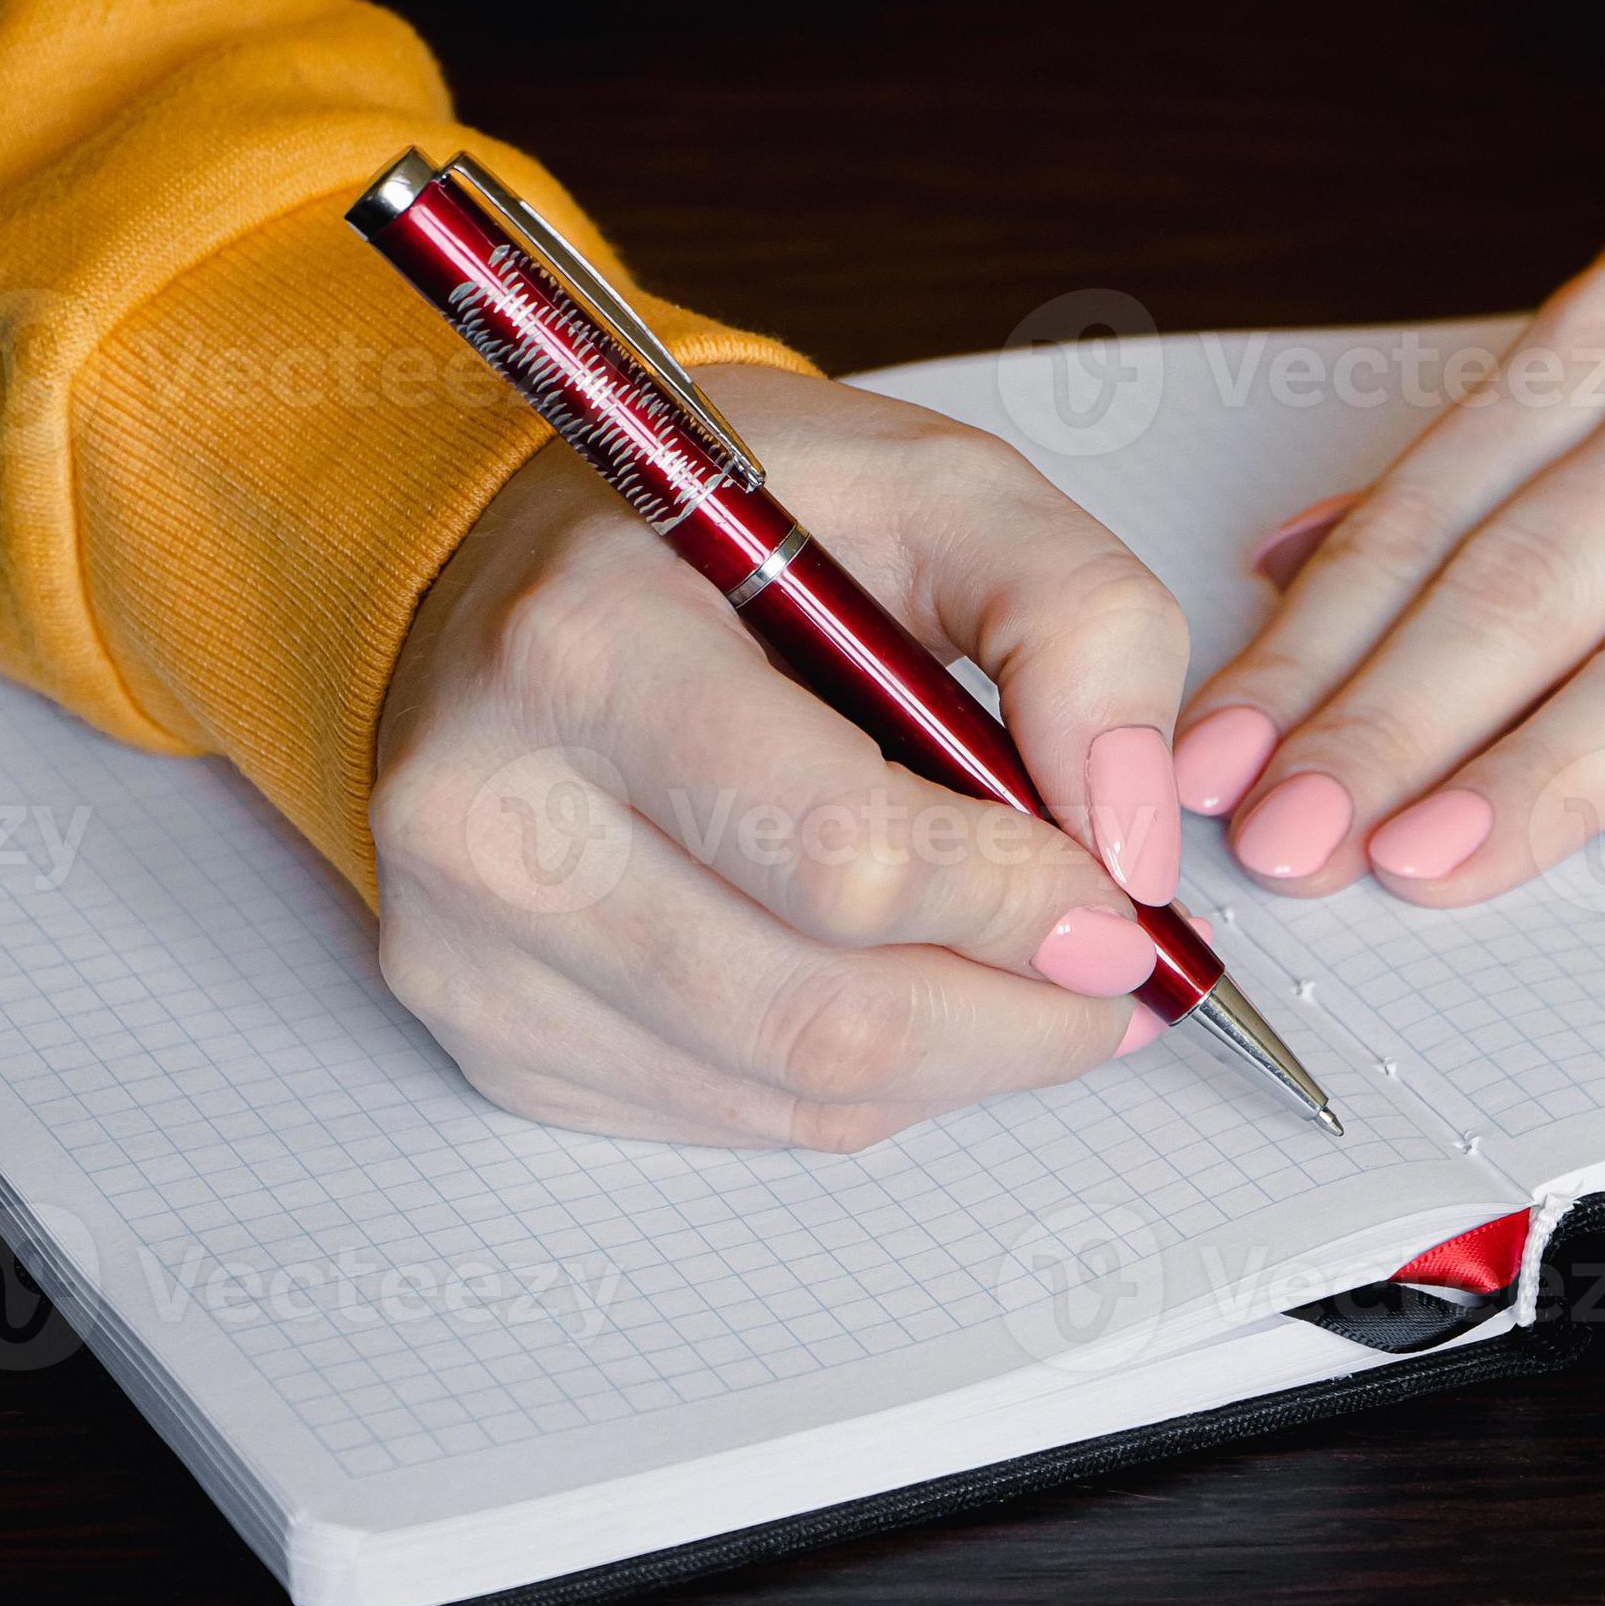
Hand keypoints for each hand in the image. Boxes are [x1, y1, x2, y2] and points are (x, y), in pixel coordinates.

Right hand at [371, 366, 1189, 1150]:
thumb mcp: (936, 488)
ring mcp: (473, 948)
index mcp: (586, 648)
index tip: (1121, 899)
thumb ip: (1078, 620)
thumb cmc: (727, 530)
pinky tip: (895, 984)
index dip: (1021, 902)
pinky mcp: (492, 1036)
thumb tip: (1132, 832)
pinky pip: (737, 1117)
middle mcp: (491, 816)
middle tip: (1112, 973)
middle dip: (1021, 1015)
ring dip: (962, 1058)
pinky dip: (861, 1079)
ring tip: (1030, 979)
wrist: (520, 573)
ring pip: (795, 1093)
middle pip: (826, 1014)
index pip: (845, 858)